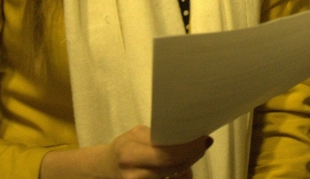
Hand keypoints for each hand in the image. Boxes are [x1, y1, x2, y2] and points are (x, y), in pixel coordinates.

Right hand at [39, 126, 210, 178]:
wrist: (104, 168)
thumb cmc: (125, 146)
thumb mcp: (137, 134)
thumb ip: (160, 136)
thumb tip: (191, 135)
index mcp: (131, 155)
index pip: (168, 155)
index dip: (190, 148)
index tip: (204, 139)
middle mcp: (135, 175)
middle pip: (175, 168)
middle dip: (193, 155)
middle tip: (202, 144)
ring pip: (176, 178)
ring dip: (187, 167)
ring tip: (189, 155)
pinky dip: (179, 176)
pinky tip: (180, 168)